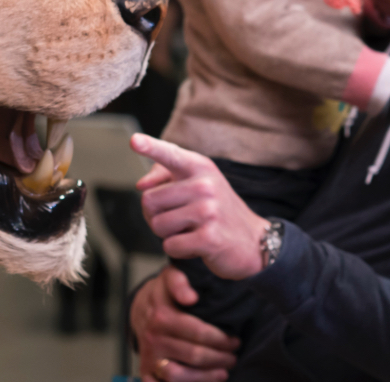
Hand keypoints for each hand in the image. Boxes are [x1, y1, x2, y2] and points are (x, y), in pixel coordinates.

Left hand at [131, 134, 268, 279]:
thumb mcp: (198, 184)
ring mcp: (208, 211)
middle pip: (149, 200)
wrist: (255, 241)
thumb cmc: (217, 210)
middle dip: (155, 215)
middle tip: (178, 219)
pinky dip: (178, 250)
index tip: (134, 140)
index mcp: (201, 167)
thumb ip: (165, 177)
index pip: (171, 155)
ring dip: (167, 234)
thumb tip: (141, 184)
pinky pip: (170, 246)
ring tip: (190, 230)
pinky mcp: (209, 238)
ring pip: (157, 225)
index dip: (150, 147)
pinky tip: (197, 245)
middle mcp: (205, 185)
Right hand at [131, 265, 238, 381]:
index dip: (221, 339)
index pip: (198, 333)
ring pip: (177, 376)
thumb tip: (191, 298)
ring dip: (205, 377)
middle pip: (193, 355)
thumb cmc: (164, 293)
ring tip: (223, 372)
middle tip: (233, 356)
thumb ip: (180, 282)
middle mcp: (153, 338)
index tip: (235, 340)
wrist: (140, 309)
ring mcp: (149, 356)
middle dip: (219, 358)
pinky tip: (204, 381)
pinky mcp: (146, 370)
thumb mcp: (171, 277)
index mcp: (161, 315)